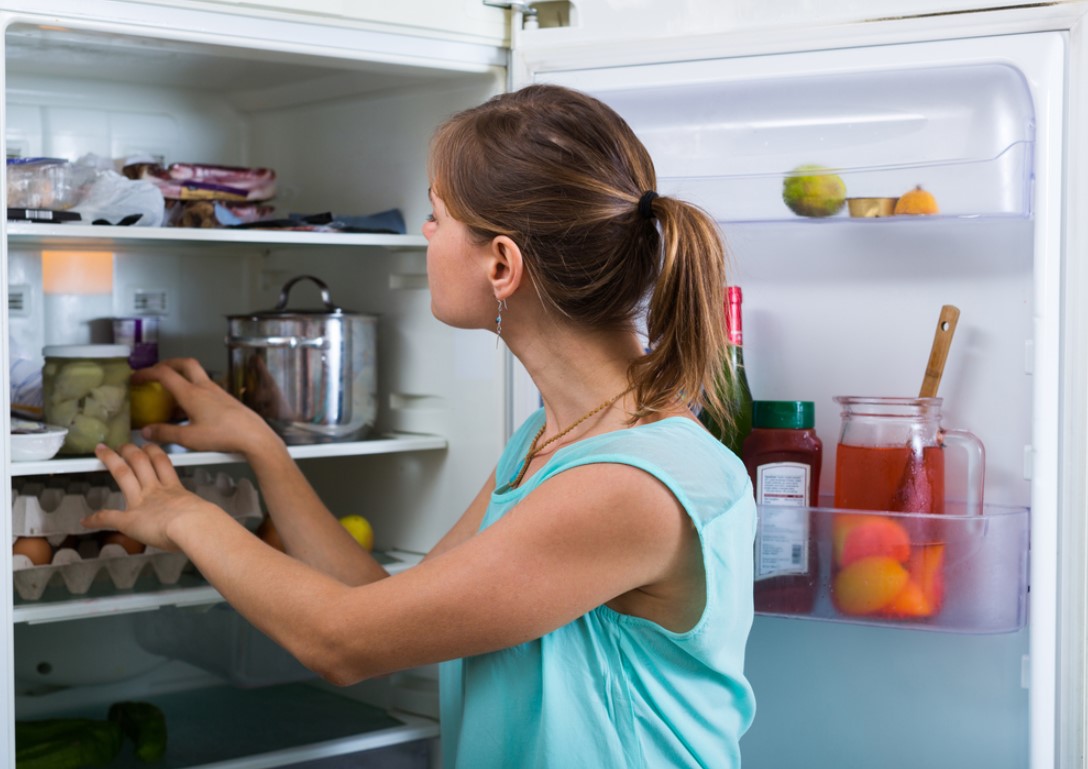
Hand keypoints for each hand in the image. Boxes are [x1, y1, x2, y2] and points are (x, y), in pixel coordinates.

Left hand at [83, 443, 222, 551]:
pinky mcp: (129, 519)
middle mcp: (156, 490)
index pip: (162, 464)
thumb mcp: (205, 514)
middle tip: (124, 443)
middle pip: (141, 461)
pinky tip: (87, 520)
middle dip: (131, 450)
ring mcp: (142, 501)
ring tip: (103, 452)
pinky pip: (109, 517)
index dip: (155, 453)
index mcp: (174, 489)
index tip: (150, 447)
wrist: (193, 526)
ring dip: (112, 462)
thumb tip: (215, 525)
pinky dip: (97, 518)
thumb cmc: (203, 523)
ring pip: (123, 474)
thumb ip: (204, 516)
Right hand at [133, 358, 279, 456]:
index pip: (164, 373)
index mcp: (192, 393)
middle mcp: (205, 387)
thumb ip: (165, 433)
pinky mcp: (225, 399)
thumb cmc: (225, 435)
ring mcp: (217, 392)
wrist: (254, 436)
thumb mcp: (189, 438)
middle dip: (167, 364)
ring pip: (196, 375)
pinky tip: (190, 409)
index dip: (146, 372)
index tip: (136, 377)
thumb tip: (147, 431)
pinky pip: (205, 388)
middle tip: (156, 371)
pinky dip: (193, 391)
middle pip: (184, 364)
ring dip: (181, 378)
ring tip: (171, 393)